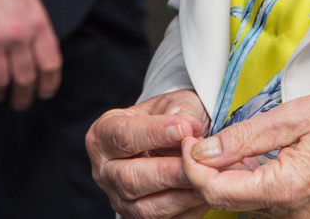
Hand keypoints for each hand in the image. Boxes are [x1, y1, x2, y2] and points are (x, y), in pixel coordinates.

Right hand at [88, 89, 209, 217]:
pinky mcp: (138, 217)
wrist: (173, 140)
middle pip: (129, 178)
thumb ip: (180, 110)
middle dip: (166, 172)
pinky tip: (204, 195)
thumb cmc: (168, 118)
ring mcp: (119, 198)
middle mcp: (104, 170)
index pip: (123, 136)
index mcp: (104, 134)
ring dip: (179, 196)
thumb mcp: (174, 102)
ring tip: (205, 180)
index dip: (154, 133)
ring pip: (145, 208)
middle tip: (195, 163)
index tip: (185, 129)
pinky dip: (186, 211)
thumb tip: (188, 126)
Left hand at [179, 84, 309, 217]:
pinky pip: (280, 210)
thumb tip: (204, 149)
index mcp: (284, 190)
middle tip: (215, 140)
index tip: (191, 141)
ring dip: (241, 180)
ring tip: (248, 148)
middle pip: (231, 203)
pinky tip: (275, 163)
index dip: (191, 165)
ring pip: (254, 208)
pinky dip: (267, 188)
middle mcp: (295, 217)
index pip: (214, 191)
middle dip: (213, 172)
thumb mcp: (295, 115)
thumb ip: (244, 136)